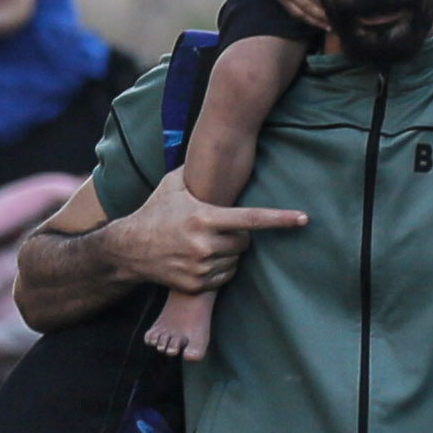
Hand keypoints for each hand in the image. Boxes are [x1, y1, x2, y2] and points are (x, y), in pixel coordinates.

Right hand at [104, 172, 306, 298]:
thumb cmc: (154, 213)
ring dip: (228, 253)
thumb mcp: (172, 186)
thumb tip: (210, 147)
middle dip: (238, 236)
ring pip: (236, 261)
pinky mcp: (196, 285)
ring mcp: (201, 267)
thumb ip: (195, 170)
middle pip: (245, 242)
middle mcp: (205, 244)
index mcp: (205, 218)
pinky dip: (219, 270)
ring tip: (204, 245)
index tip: (303, 219)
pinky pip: (224, 278)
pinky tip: (199, 260)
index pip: (251, 219)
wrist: (129, 249)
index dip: (280, 219)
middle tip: (218, 230)